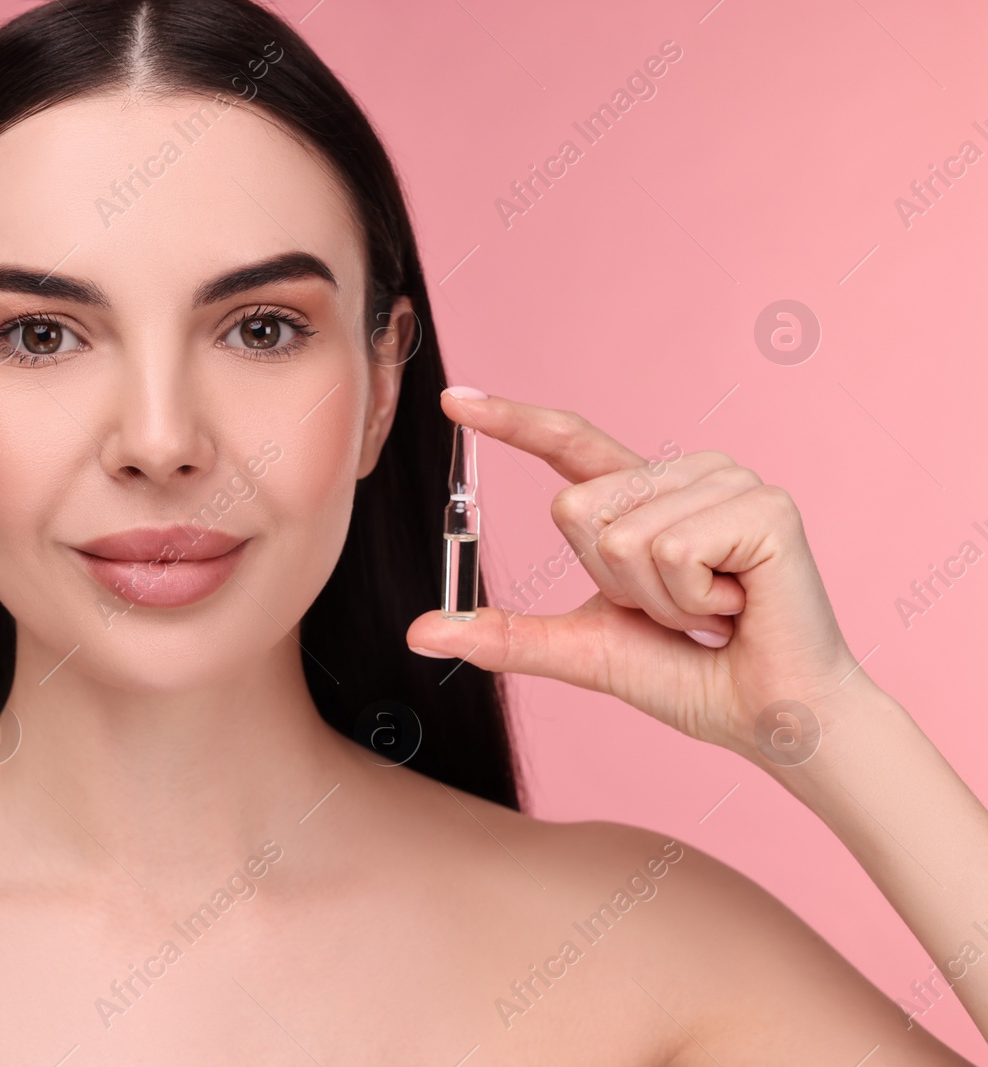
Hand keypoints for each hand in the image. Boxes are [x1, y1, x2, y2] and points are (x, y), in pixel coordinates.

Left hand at [406, 390, 872, 761]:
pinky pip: (669, 551)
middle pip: (574, 508)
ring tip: (713, 611)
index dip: (511, 420)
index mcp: (642, 498)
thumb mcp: (580, 650)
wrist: (766, 716)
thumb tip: (419, 634)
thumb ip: (505, 635)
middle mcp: (685, 474)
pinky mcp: (765, 506)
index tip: (454, 399)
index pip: (568, 443)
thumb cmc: (687, 677)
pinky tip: (738, 607)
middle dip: (611, 584)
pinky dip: (691, 601)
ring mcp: (729, 482)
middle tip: (677, 610)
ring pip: (619, 535)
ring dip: (656, 600)